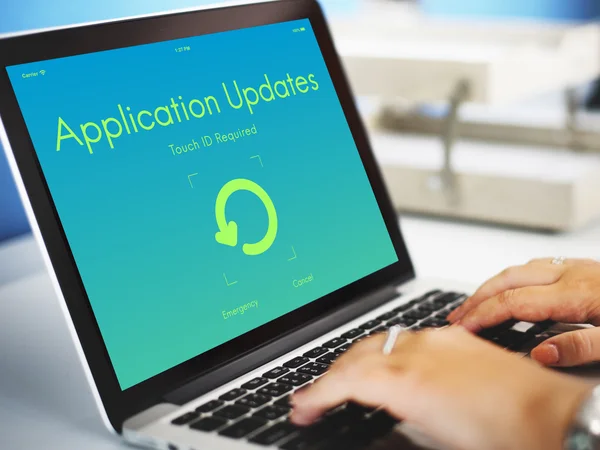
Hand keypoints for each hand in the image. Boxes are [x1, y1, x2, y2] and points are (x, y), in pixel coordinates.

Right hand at [290, 328, 589, 449]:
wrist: (552, 414)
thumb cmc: (503, 436)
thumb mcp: (433, 434)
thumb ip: (394, 412)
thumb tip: (373, 408)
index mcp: (407, 380)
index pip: (343, 380)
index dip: (315, 394)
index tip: (301, 406)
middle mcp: (417, 350)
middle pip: (354, 355)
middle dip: (327, 376)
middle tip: (312, 397)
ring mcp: (436, 337)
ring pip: (377, 340)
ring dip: (353, 360)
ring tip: (340, 381)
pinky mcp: (453, 335)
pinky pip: (404, 337)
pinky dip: (383, 352)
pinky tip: (383, 364)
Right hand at [448, 258, 599, 366]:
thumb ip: (581, 348)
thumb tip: (541, 354)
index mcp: (576, 293)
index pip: (512, 301)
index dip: (482, 315)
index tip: (463, 328)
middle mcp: (572, 274)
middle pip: (508, 279)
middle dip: (477, 298)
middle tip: (457, 316)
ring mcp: (578, 268)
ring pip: (521, 270)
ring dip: (493, 286)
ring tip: (476, 303)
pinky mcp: (586, 269)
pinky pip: (537, 267)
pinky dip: (514, 278)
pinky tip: (513, 289)